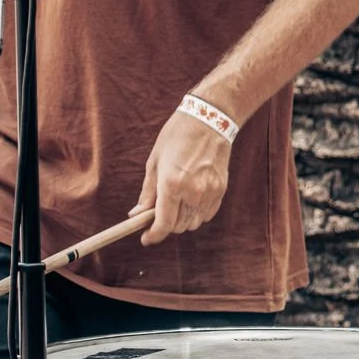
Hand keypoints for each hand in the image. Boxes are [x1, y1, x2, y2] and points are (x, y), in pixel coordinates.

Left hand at [138, 108, 232, 244]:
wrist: (210, 119)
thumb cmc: (177, 136)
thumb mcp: (155, 161)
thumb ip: (147, 192)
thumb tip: (136, 214)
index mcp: (172, 183)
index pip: (163, 224)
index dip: (153, 235)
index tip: (145, 238)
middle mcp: (192, 192)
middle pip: (178, 227)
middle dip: (165, 226)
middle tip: (156, 215)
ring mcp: (209, 192)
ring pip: (193, 223)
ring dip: (181, 221)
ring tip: (175, 205)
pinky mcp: (221, 190)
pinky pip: (206, 214)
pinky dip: (196, 214)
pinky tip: (190, 200)